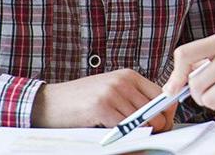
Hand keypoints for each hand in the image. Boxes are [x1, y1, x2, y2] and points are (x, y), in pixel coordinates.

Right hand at [31, 69, 176, 131]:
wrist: (48, 103)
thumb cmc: (80, 102)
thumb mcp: (110, 93)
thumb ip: (133, 100)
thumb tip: (161, 119)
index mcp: (129, 76)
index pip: (163, 96)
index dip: (166, 115)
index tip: (162, 127)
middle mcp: (123, 81)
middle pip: (157, 112)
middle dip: (155, 129)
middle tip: (145, 138)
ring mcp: (113, 92)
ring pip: (144, 122)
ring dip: (138, 134)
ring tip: (125, 134)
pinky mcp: (103, 106)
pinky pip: (126, 128)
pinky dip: (123, 136)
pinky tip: (111, 132)